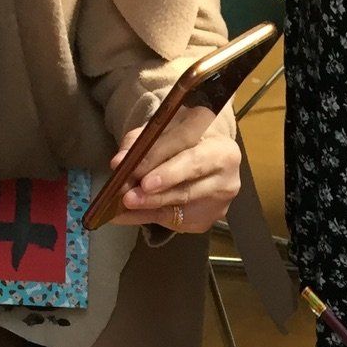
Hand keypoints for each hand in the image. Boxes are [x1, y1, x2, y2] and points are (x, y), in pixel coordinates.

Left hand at [110, 103, 240, 232]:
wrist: (208, 159)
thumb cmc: (181, 140)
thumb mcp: (162, 130)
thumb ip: (140, 142)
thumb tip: (119, 162)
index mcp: (213, 128)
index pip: (184, 141)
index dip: (156, 155)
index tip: (131, 167)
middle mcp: (226, 160)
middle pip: (190, 172)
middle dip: (158, 184)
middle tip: (130, 195)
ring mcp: (223, 190)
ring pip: (184, 198)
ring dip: (151, 204)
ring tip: (125, 205)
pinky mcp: (214, 214)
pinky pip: (179, 219)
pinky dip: (150, 217)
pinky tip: (129, 216)